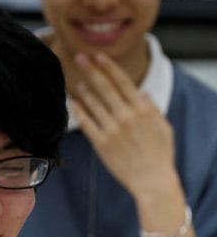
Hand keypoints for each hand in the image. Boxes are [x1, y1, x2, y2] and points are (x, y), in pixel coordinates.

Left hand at [71, 52, 174, 196]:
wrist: (152, 181)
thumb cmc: (160, 154)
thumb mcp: (163, 128)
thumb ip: (152, 109)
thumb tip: (142, 93)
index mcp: (143, 110)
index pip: (123, 82)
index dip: (109, 67)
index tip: (98, 55)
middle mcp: (126, 117)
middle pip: (105, 88)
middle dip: (91, 70)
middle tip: (79, 57)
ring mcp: (112, 130)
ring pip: (93, 104)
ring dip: (84, 90)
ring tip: (76, 80)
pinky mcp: (101, 144)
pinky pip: (86, 123)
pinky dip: (79, 111)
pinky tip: (73, 102)